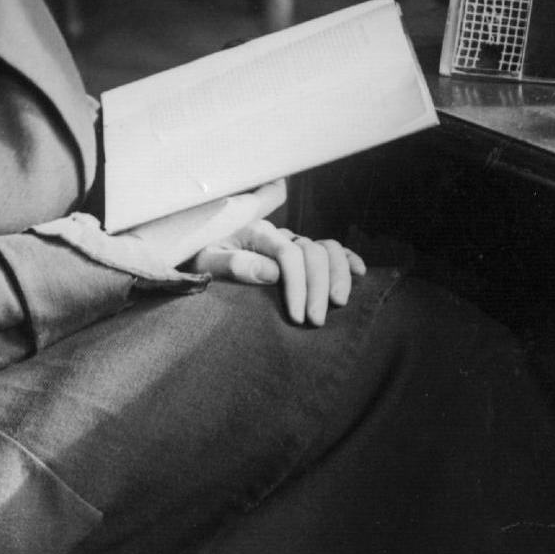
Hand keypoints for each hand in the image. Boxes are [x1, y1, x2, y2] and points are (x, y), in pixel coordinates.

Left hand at [192, 221, 365, 326]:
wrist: (195, 255)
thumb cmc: (197, 261)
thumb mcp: (206, 263)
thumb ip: (234, 265)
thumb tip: (271, 273)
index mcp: (255, 231)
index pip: (288, 253)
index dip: (298, 284)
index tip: (297, 315)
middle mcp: (277, 232)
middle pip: (311, 251)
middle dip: (318, 286)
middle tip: (316, 321)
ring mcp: (290, 240)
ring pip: (326, 247)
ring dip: (338, 274)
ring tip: (339, 303)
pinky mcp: (297, 251)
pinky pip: (330, 248)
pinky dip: (347, 258)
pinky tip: (359, 273)